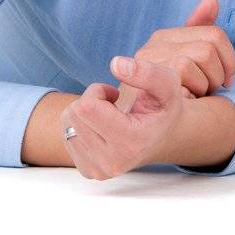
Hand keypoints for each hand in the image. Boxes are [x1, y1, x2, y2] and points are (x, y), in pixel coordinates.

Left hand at [62, 56, 184, 179]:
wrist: (163, 137)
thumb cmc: (163, 108)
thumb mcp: (167, 84)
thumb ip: (146, 72)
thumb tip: (115, 63)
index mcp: (131, 143)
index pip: (87, 107)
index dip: (97, 91)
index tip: (115, 94)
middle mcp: (112, 162)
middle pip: (74, 113)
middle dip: (91, 99)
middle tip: (113, 104)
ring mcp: (98, 170)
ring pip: (67, 123)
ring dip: (85, 112)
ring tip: (109, 115)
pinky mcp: (87, 171)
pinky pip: (66, 135)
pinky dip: (81, 125)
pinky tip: (102, 128)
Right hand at [115, 0, 234, 112]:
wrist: (135, 131)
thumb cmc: (164, 102)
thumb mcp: (188, 69)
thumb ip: (200, 33)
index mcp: (166, 37)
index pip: (216, 34)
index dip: (230, 60)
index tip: (227, 80)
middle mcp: (155, 43)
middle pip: (210, 46)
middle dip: (217, 75)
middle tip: (205, 92)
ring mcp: (148, 58)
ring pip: (200, 56)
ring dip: (204, 86)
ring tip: (192, 97)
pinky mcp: (144, 73)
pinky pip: (184, 70)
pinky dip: (191, 93)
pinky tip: (181, 103)